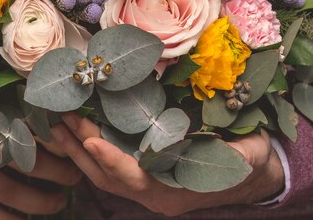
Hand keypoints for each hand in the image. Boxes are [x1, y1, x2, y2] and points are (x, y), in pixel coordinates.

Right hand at [0, 104, 82, 219]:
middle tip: (75, 177)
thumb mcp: (2, 92)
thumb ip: (31, 103)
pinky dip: (6, 219)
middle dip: (57, 173)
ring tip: (59, 202)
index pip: (37, 128)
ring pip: (7, 190)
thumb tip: (72, 115)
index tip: (78, 151)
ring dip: (38, 201)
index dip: (60, 144)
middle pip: (26, 160)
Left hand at [51, 113, 284, 216]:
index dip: (112, 160)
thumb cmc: (250, 161)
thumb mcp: (246, 155)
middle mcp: (155, 193)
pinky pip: (111, 167)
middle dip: (83, 149)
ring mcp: (148, 186)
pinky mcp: (146, 174)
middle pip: (109, 176)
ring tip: (58, 123)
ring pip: (104, 174)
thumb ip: (229, 151)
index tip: (90, 139)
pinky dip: (93, 150)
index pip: (136, 179)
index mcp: (176, 190)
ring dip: (79, 150)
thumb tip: (201, 134)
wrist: (253, 174)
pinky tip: (80, 131)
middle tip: (61, 118)